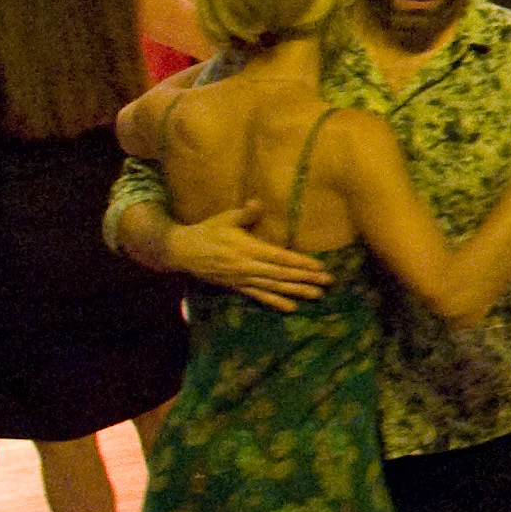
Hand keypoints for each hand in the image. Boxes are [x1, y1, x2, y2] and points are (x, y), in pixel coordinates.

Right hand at [167, 203, 325, 309]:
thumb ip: (244, 213)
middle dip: (306, 279)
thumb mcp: (225, 219)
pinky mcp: (236, 287)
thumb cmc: (208, 231)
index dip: (300, 263)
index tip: (319, 266)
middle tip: (328, 282)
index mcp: (247, 248)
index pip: (279, 258)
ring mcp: (242, 279)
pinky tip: (291, 308)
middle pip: (281, 274)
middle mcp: (247, 266)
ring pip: (273, 287)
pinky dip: (275, 302)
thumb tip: (257, 203)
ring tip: (316, 295)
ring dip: (296, 292)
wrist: (182, 251)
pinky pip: (258, 296)